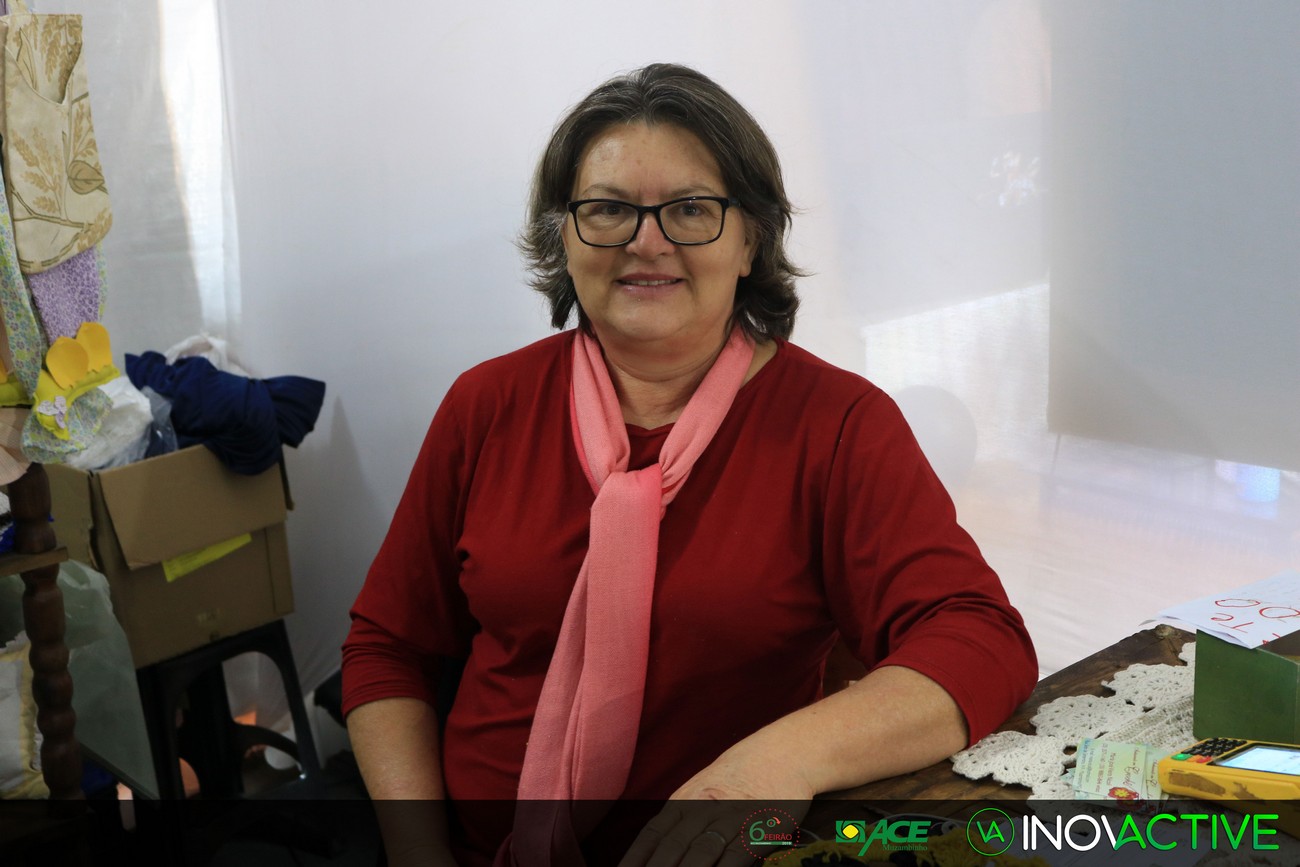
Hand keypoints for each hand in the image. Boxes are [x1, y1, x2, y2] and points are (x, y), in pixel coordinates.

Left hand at [617, 744, 812, 866]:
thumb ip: (680, 821)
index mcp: (684, 801)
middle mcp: (703, 808)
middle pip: (672, 847)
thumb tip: (653, 852)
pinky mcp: (759, 828)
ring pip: (701, 852)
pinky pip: (736, 854)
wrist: (782, 753)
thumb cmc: (738, 779)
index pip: (652, 835)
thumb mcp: (702, 790)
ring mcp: (731, 817)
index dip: (634, 859)